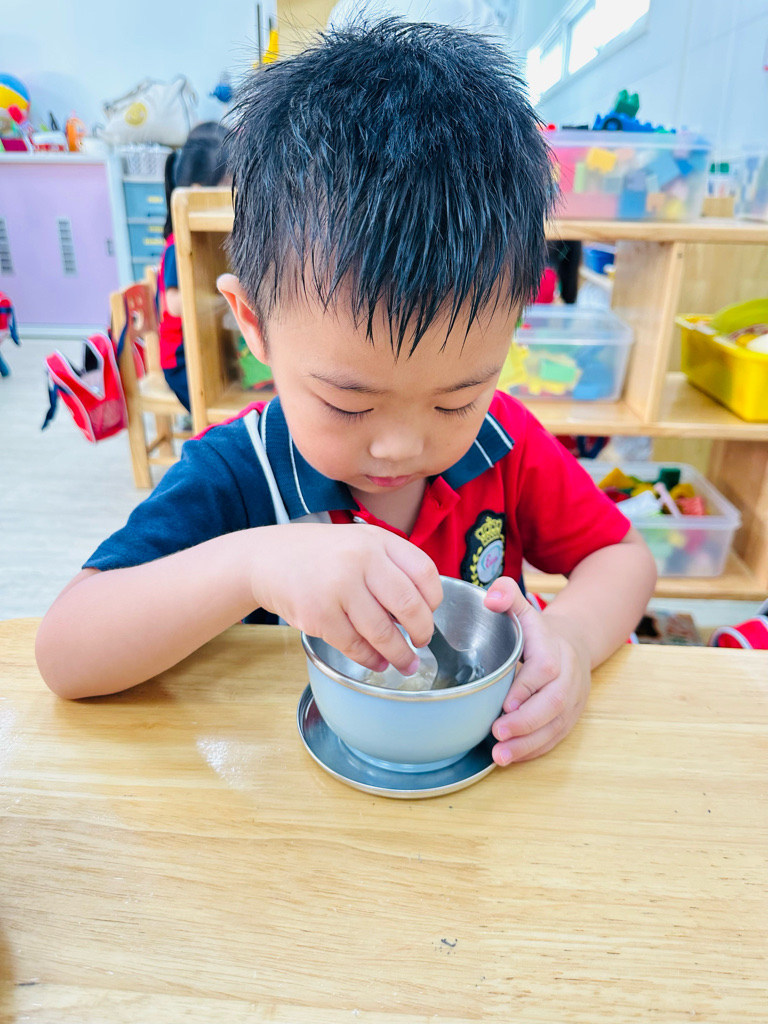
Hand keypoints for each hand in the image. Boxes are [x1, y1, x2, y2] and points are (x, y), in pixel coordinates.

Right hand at [254, 523, 441, 674]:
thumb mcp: (359, 543)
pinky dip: (370, 659)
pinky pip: (355, 645)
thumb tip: (421, 611)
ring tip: (406, 664)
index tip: (430, 614)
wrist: (268, 558)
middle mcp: (361, 559)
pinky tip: (377, 663)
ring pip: (383, 632)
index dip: (434, 600)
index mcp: (378, 540)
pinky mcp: (319, 615)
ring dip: (399, 654)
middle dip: (422, 632)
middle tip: (422, 643)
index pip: (424, 572)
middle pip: (409, 605)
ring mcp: (339, 587)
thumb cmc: (321, 555)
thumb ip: (390, 566)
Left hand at [483, 577, 590, 765]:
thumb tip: (490, 599)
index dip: (526, 688)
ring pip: (556, 726)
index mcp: (553, 649)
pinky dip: (534, 751)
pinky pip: (556, 738)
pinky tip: (511, 758)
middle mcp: (567, 676)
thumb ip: (506, 594)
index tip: (504, 704)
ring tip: (499, 756)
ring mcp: (573, 700)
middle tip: (496, 733)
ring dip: (528, 744)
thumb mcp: (524, 607)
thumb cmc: (539, 630)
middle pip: (553, 703)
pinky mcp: (571, 717)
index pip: (544, 669)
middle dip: (525, 722)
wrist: (576, 642)